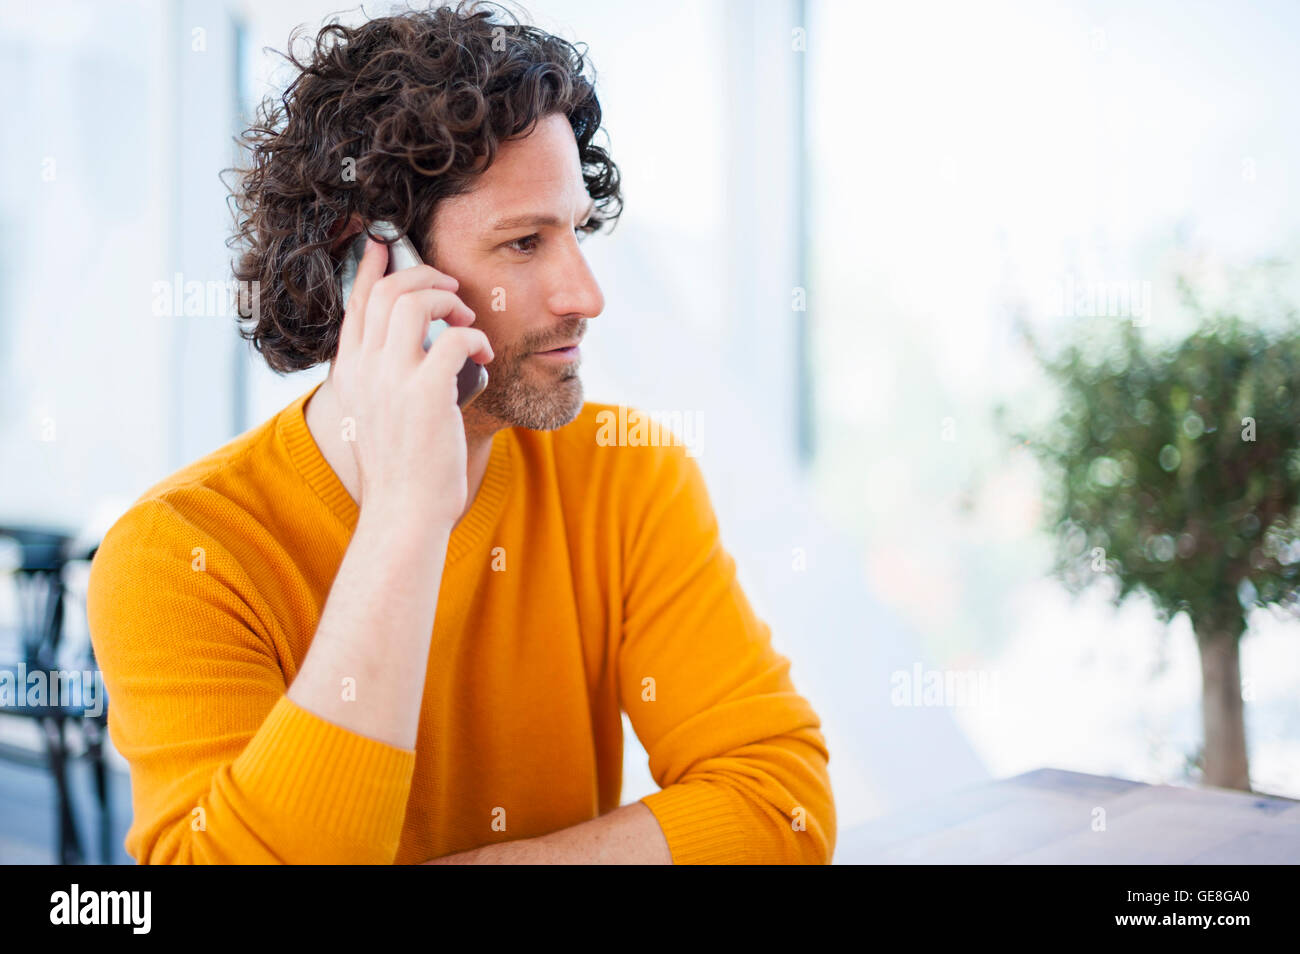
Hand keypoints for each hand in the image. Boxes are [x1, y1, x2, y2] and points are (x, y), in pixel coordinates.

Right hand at [331, 237, 493, 528]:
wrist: (404, 514)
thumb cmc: (401, 473)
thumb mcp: (375, 419)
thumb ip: (382, 383)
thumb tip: (410, 357)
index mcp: (349, 374)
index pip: (355, 304)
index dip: (371, 268)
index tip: (386, 244)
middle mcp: (364, 370)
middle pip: (384, 292)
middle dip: (422, 276)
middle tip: (451, 288)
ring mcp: (392, 379)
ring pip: (413, 302)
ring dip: (446, 298)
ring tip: (467, 315)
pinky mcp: (426, 393)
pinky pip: (455, 337)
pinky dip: (475, 335)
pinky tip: (485, 350)